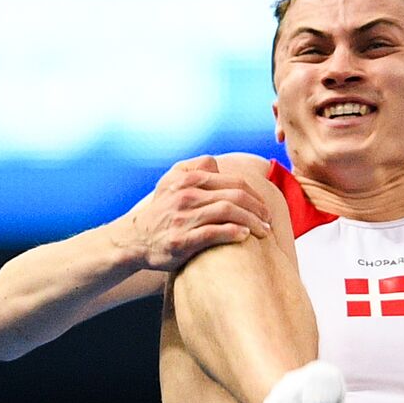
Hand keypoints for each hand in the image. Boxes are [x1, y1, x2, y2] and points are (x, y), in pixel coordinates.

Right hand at [115, 155, 273, 270]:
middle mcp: (186, 195)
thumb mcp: (170, 183)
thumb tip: (215, 162)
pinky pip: (215, 232)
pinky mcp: (182, 240)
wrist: (133, 240)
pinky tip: (244, 236)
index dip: (255, 194)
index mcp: (188, 179)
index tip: (265, 208)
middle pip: (235, 195)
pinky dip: (234, 232)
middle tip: (269, 221)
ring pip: (229, 212)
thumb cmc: (159, 212)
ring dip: (252, 221)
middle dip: (258, 208)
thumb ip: (193, 169)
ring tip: (263, 231)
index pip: (233, 181)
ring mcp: (184, 217)